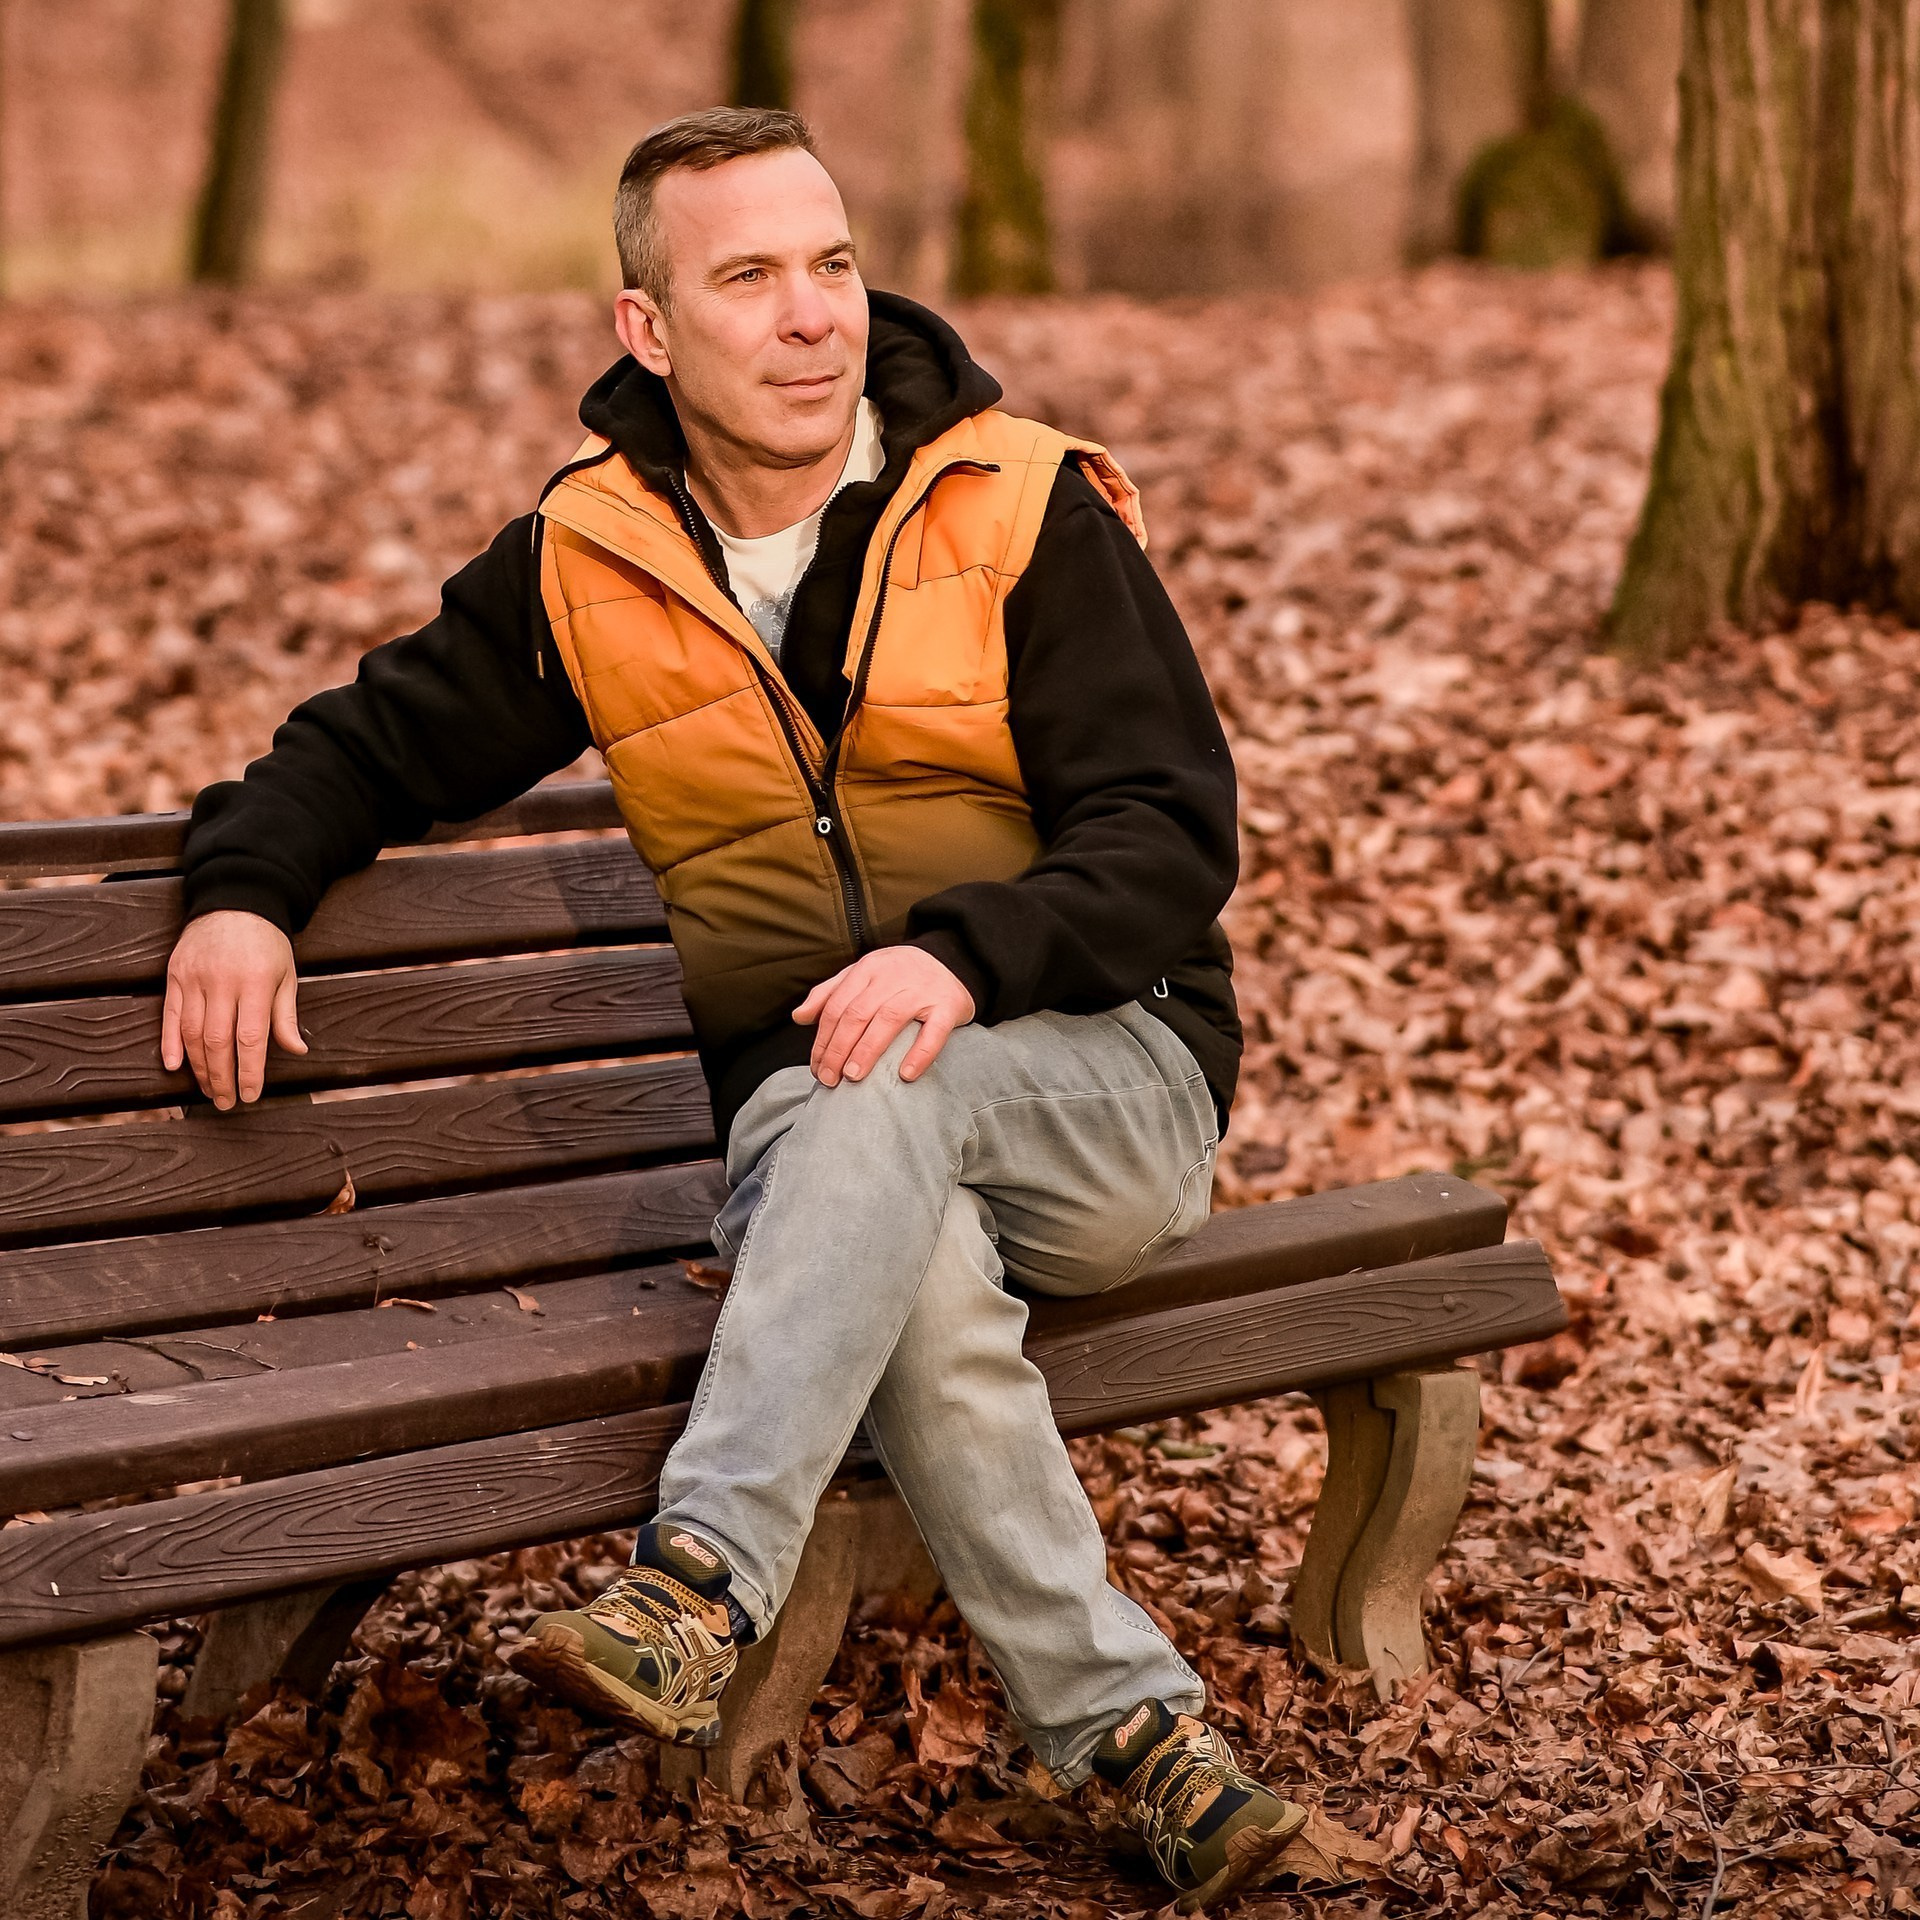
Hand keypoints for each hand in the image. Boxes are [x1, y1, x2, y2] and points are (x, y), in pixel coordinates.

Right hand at [161, 910, 308, 1109]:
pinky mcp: (174, 975)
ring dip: (198, 1067)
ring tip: (207, 1089)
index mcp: (257, 983)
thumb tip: (297, 1051)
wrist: (235, 901)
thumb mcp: (287, 975)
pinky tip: (174, 1066)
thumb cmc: (267, 943)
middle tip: (225, 1102)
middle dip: (222, 1077)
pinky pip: (168, 1015)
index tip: (250, 1094)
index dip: (249, 1071)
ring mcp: (194, 978)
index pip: (251, 1038)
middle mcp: (222, 982)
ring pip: (191, 1033)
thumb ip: (286, 1015)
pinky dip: (169, 1043)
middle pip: (218, 1041)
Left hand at [793, 947, 974, 1086]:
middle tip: (829, 1079)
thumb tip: (799, 1017)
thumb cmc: (900, 973)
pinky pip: (934, 1032)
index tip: (816, 1068)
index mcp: (867, 970)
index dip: (823, 1040)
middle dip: (838, 1049)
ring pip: (888, 1020)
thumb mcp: (862, 974)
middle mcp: (892, 978)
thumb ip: (829, 993)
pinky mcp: (948, 1006)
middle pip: (857, 1014)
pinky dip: (920, 1054)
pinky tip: (906, 1074)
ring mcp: (921, 991)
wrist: (953, 958)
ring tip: (853, 1077)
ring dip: (867, 1050)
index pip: (837, 1007)